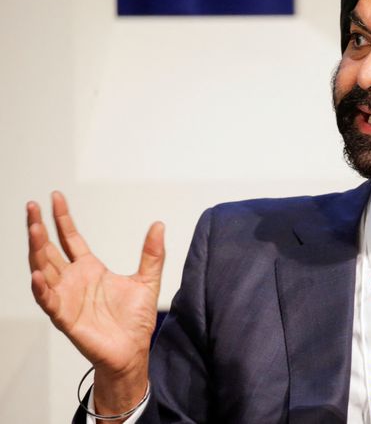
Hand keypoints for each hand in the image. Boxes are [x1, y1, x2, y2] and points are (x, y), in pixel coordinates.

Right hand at [27, 191, 164, 413]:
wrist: (133, 351)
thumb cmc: (135, 321)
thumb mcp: (148, 280)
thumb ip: (152, 253)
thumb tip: (159, 225)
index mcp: (90, 269)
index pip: (70, 238)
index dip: (62, 218)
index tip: (55, 198)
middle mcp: (73, 281)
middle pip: (50, 250)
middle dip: (39, 229)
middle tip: (32, 207)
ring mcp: (66, 298)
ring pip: (44, 270)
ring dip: (36, 251)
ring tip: (33, 230)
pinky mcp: (65, 318)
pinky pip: (48, 302)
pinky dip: (41, 289)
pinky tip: (38, 275)